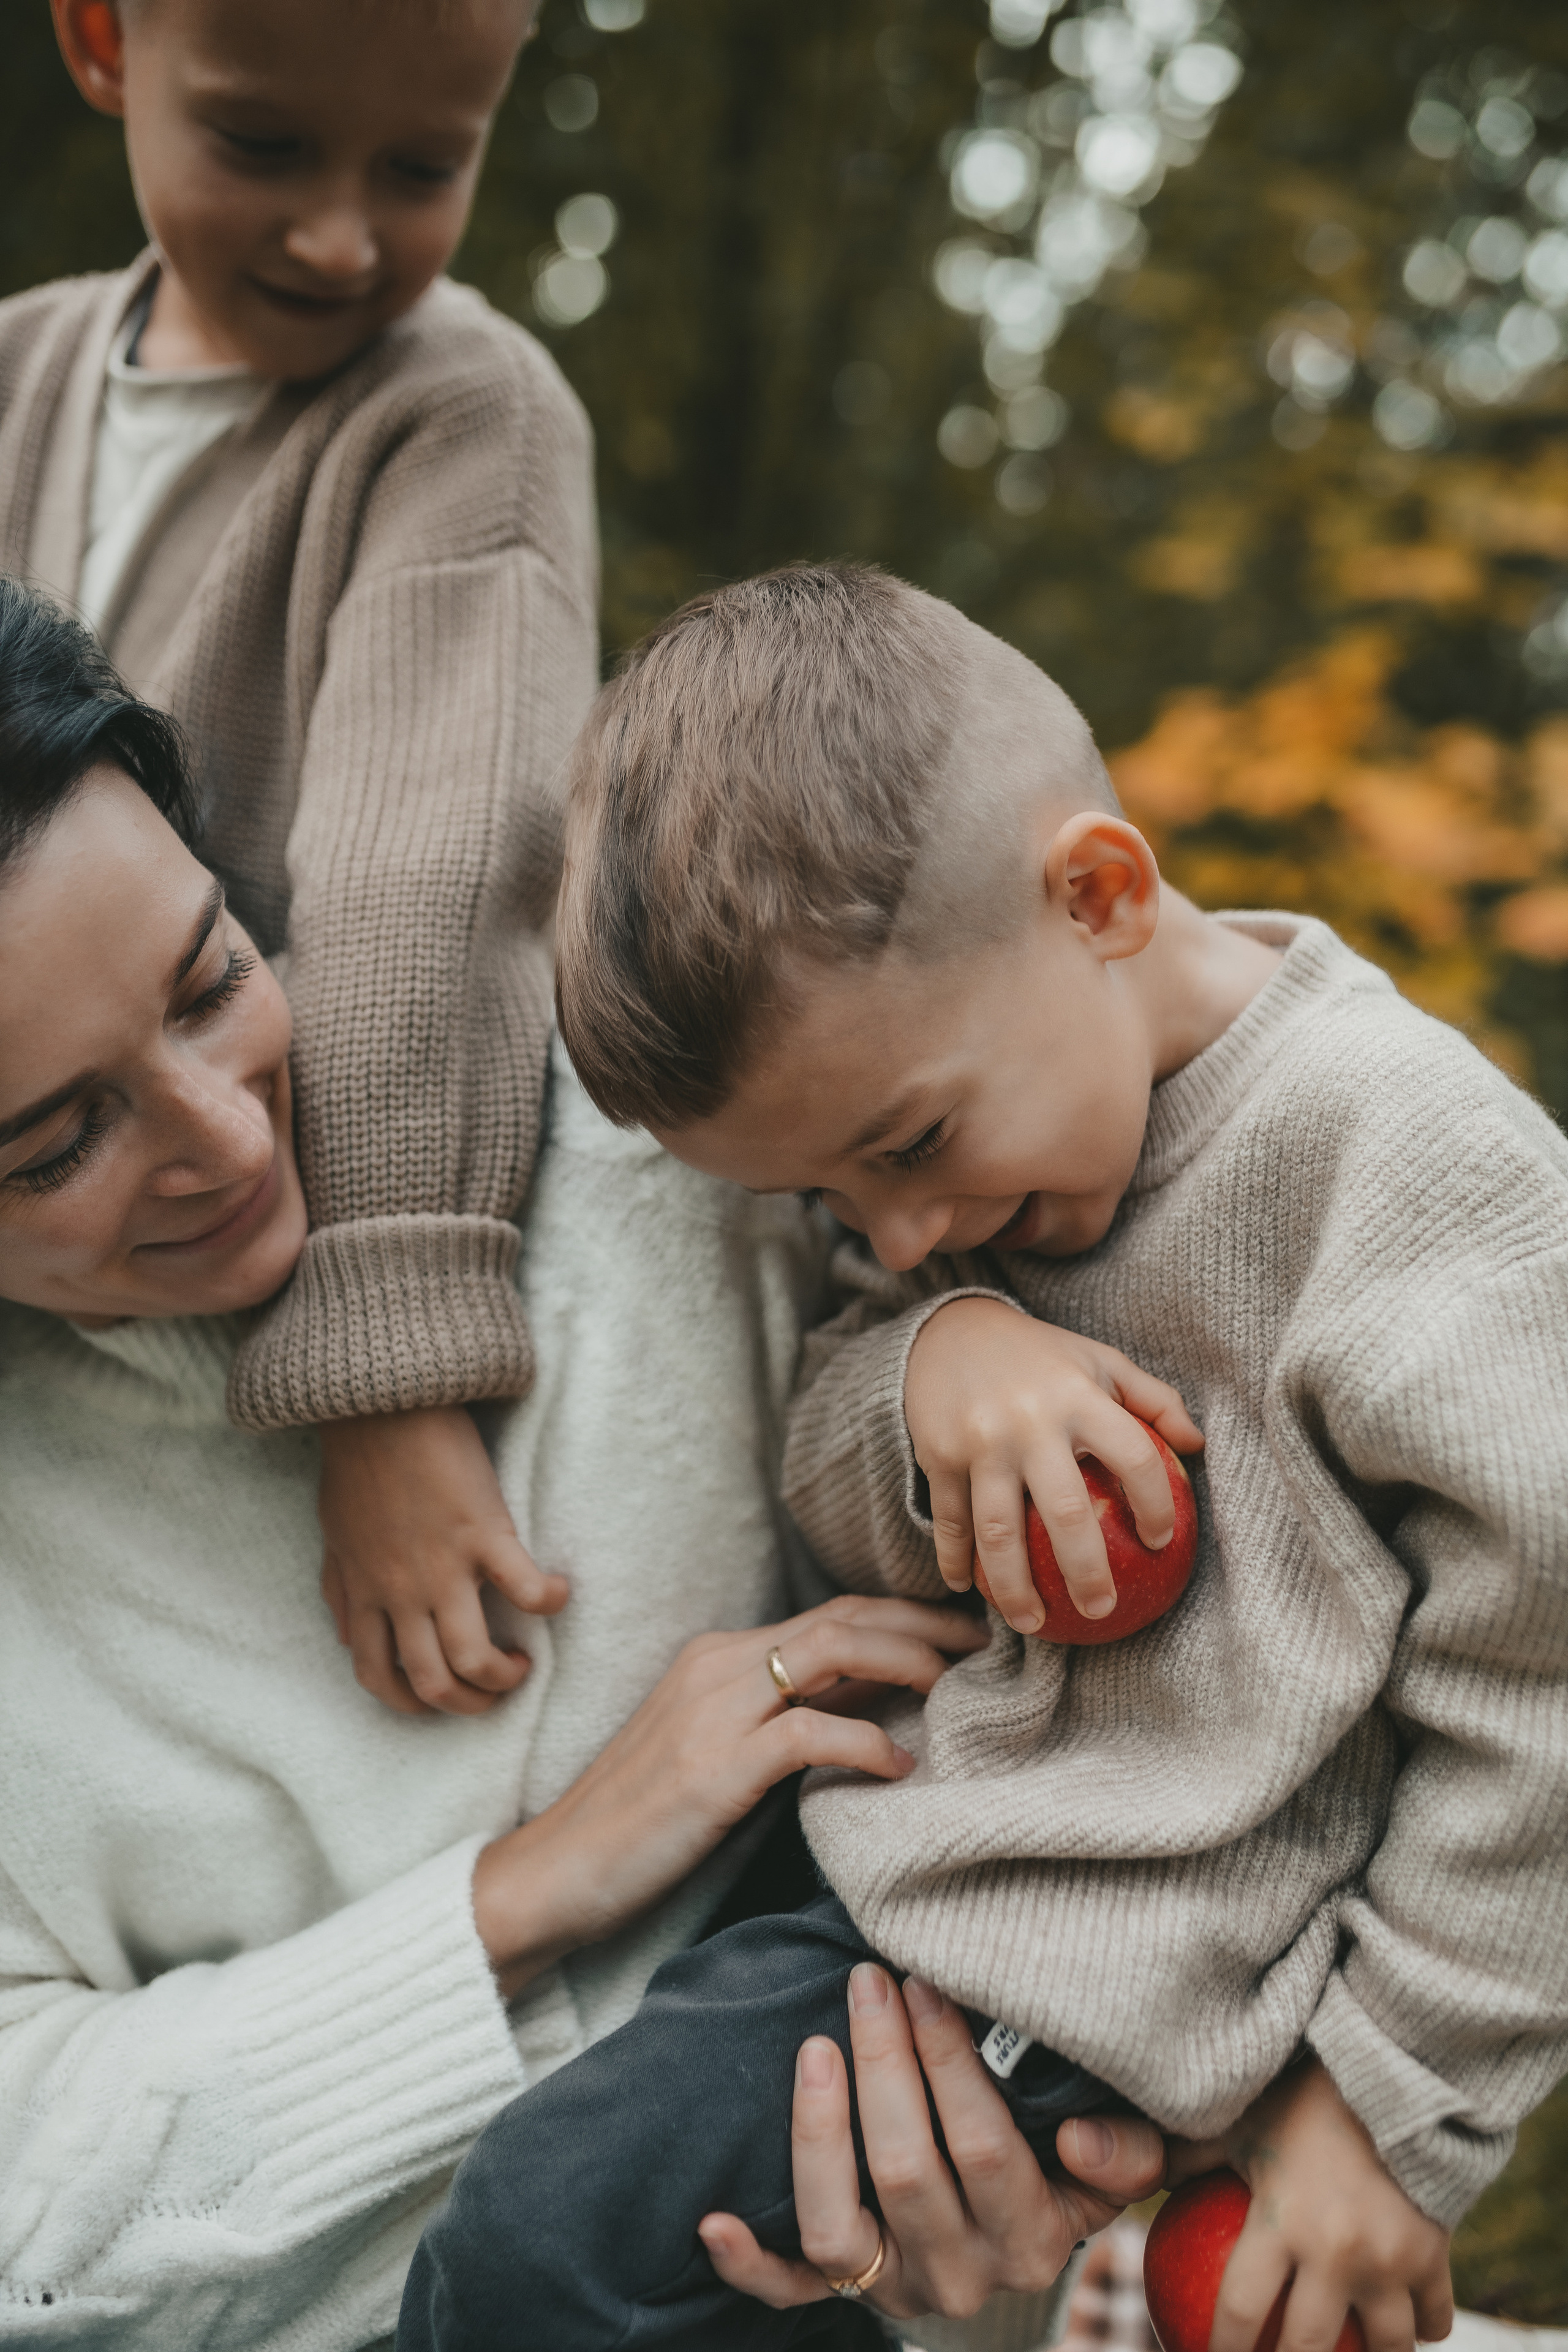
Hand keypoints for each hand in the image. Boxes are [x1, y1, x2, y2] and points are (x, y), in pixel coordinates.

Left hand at [317, 1405, 567, 1717]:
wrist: (378, 1407)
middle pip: (435, 1681)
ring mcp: (444, 1566)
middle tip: (493, 1690)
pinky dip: (549, 1602)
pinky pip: (525, 1590)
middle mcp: (403, 1592)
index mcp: (367, 1594)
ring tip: (524, 1662)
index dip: (411, 1703)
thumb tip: (349, 1637)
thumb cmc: (357, 1468)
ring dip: (505, 1676)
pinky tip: (558, 1594)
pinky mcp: (484, 1533)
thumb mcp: (335, 1539)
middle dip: (469, 1704)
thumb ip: (342, 1592)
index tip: (438, 1696)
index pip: (380, 1677)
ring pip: (475, 1657)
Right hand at [472, 1597, 986, 2000]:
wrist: (556, 1872)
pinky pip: (810, 1734)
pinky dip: (866, 1744)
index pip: (831, 1612)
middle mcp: (717, 1664)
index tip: (963, 1636)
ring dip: (907, 1661)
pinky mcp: (715, 1766)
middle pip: (843, 1616)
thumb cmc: (641, 1823)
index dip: (905, 1617)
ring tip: (958, 1687)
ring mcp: (713, 1710)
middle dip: (924, 1625)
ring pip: (833, 1650)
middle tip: (987, 1644)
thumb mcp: (719, 1751)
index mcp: (718, 1655)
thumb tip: (874, 1708)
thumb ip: (785, 1718)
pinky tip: (902, 1768)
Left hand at [699, 1966, 1165, 2320]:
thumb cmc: (1067, 2162)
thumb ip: (1124, 2151)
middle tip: (870, 1981)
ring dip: (819, 2128)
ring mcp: (897, 2289)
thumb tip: (1079, 2136)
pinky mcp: (848, 2295)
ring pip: (837, 2225)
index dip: (948, 2061)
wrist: (1028, 2232)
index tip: (925, 1981)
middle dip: (883, 2061)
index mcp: (1033, 2240)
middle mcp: (962, 2277)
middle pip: (905, 2168)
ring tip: (814, 2045)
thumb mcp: (1119, 2159)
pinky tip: (714, 2219)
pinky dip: (747, 2262)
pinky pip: (789, 2290)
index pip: (982, 2145)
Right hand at [904, 1297, 1203, 1633]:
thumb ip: (1153, 1399)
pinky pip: (950, 1520)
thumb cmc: (1041, 1357)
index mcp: (1080, 1397)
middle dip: (1086, 1572)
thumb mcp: (1101, 1361)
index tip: (1161, 1543)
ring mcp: (980, 1441)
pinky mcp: (937, 1454)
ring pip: (999, 1531)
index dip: (1156, 1505)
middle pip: (1065, 1513)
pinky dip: (955, 1560)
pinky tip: (966, 1589)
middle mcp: (1031, 1421)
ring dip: (1015, 1588)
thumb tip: (1197, 1446)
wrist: (949, 1329)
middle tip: (1102, 1612)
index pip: (1134, 1458)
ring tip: (1033, 1624)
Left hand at [1166, 2058, 1452, 2351]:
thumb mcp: (1240, 2121)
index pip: (1240, 2313)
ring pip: (1385, 2349)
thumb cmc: (1303, 2093)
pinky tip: (1408, 2333)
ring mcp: (1389, 2261)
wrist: (1392, 2067)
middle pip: (1307, 2349)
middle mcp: (1335, 2254)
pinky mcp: (1433, 2255)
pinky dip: (1422, 2330)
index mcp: (1280, 2223)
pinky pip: (1433, 2317)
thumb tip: (1137, 2174)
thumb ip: (1191, 2155)